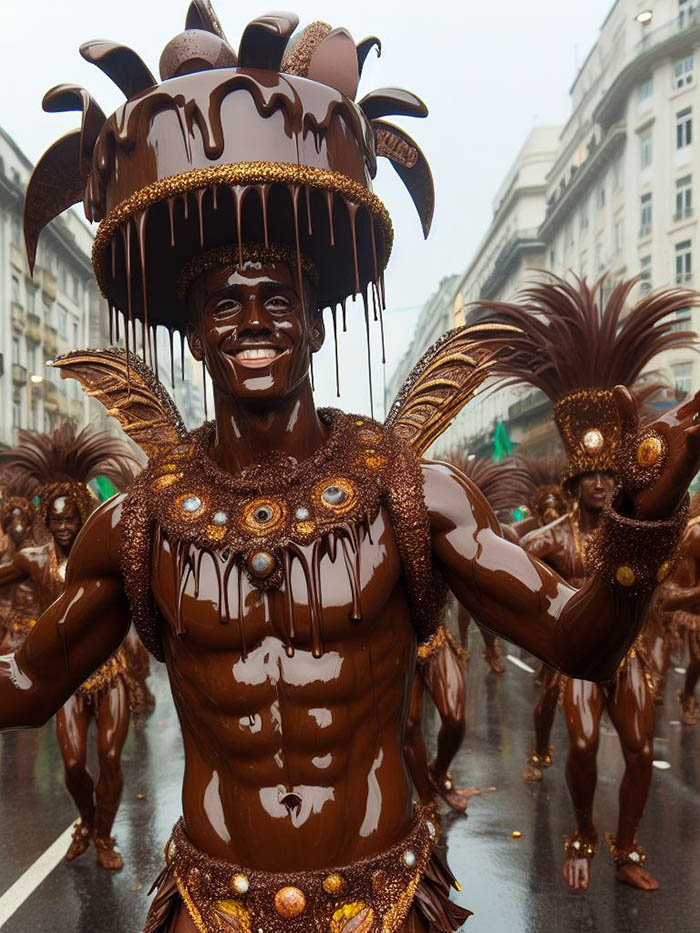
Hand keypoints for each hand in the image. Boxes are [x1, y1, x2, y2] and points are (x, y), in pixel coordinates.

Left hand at [614, 385, 699, 520]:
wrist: (640, 501)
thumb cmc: (641, 470)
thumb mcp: (631, 438)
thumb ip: (627, 413)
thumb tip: (618, 387)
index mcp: (678, 427)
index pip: (696, 403)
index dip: (698, 396)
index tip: (695, 390)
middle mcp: (689, 439)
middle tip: (698, 395)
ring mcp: (690, 455)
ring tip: (699, 408)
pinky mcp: (684, 471)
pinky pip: (692, 455)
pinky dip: (694, 442)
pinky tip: (691, 430)